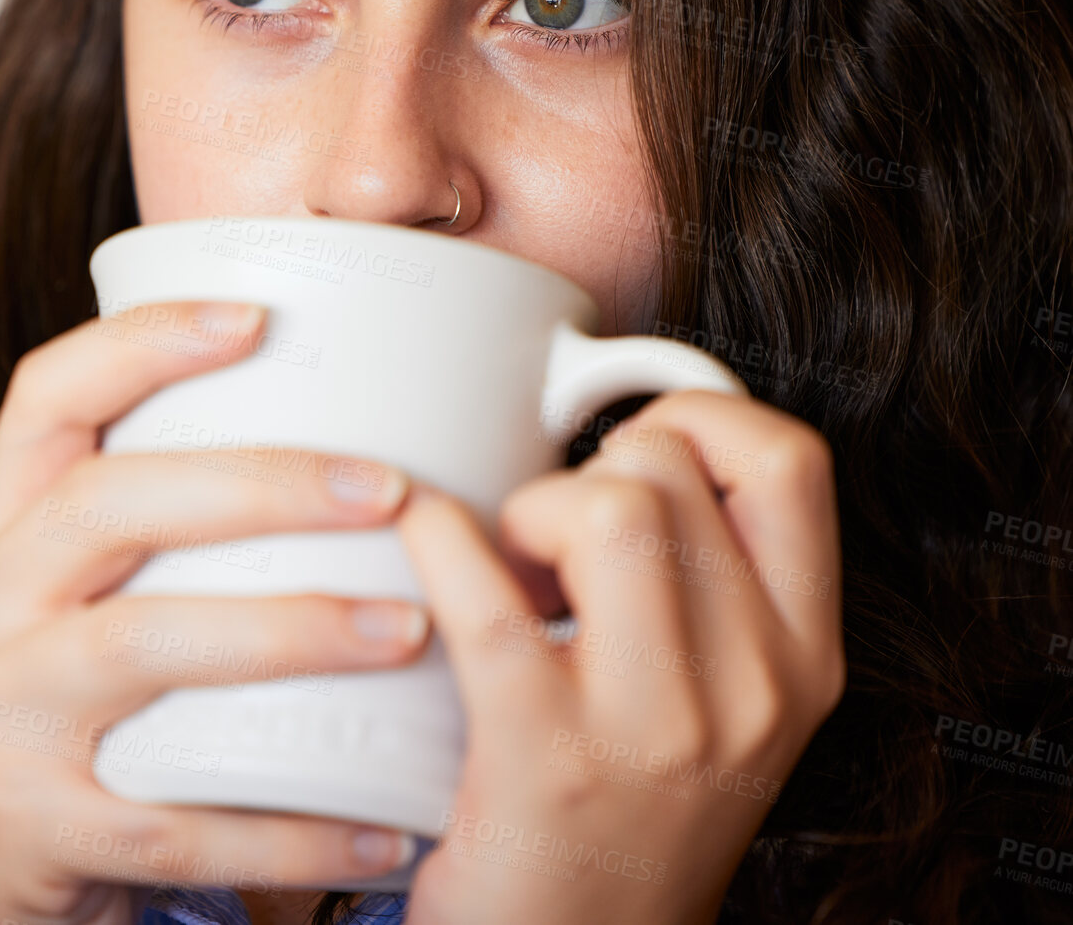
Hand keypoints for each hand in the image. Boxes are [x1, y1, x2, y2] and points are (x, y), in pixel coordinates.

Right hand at [0, 300, 428, 924]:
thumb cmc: (69, 744)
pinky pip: (173, 822)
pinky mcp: (19, 828)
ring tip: (407, 631)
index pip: (41, 401)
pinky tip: (384, 827)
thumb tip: (352, 468)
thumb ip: (159, 557)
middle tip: (391, 491)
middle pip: (105, 505)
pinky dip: (290, 826)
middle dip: (259, 484)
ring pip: (139, 644)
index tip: (261, 317)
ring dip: (288, 631)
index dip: (142, 343)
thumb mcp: (75, 629)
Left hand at [396, 390, 844, 924]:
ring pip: (607, 511)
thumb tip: (618, 440)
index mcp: (801, 659)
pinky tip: (424, 539)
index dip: (701, 414)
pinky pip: (487, 600)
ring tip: (515, 566)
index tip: (636, 440)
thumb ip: (706, 581)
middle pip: (669, 472)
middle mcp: (751, 689)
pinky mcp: (545, 755)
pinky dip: (438, 541)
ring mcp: (655, 727)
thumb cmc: (632, 810)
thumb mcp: (723, 699)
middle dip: (584, 469)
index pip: (789, 464)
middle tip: (551, 534)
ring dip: (532, 508)